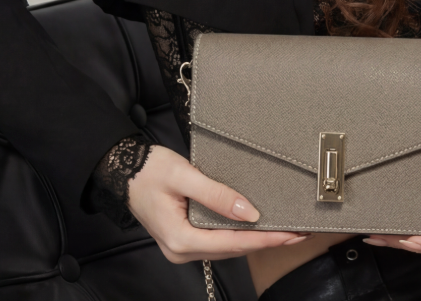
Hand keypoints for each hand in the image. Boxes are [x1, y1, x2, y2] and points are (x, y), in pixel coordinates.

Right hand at [126, 144, 308, 262]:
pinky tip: (257, 228)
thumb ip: (216, 194)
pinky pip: (218, 240)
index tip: (289, 234)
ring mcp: (183, 245)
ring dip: (256, 239)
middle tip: (296, 233)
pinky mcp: (186, 236)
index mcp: (180, 238)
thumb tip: (247, 211)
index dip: (264, 238)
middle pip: (233, 249)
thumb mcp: (184, 176)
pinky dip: (240, 235)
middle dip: (266, 241)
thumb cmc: (149, 171)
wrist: (124, 171)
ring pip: (227, 247)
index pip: (232, 243)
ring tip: (284, 232)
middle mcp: (181, 249)